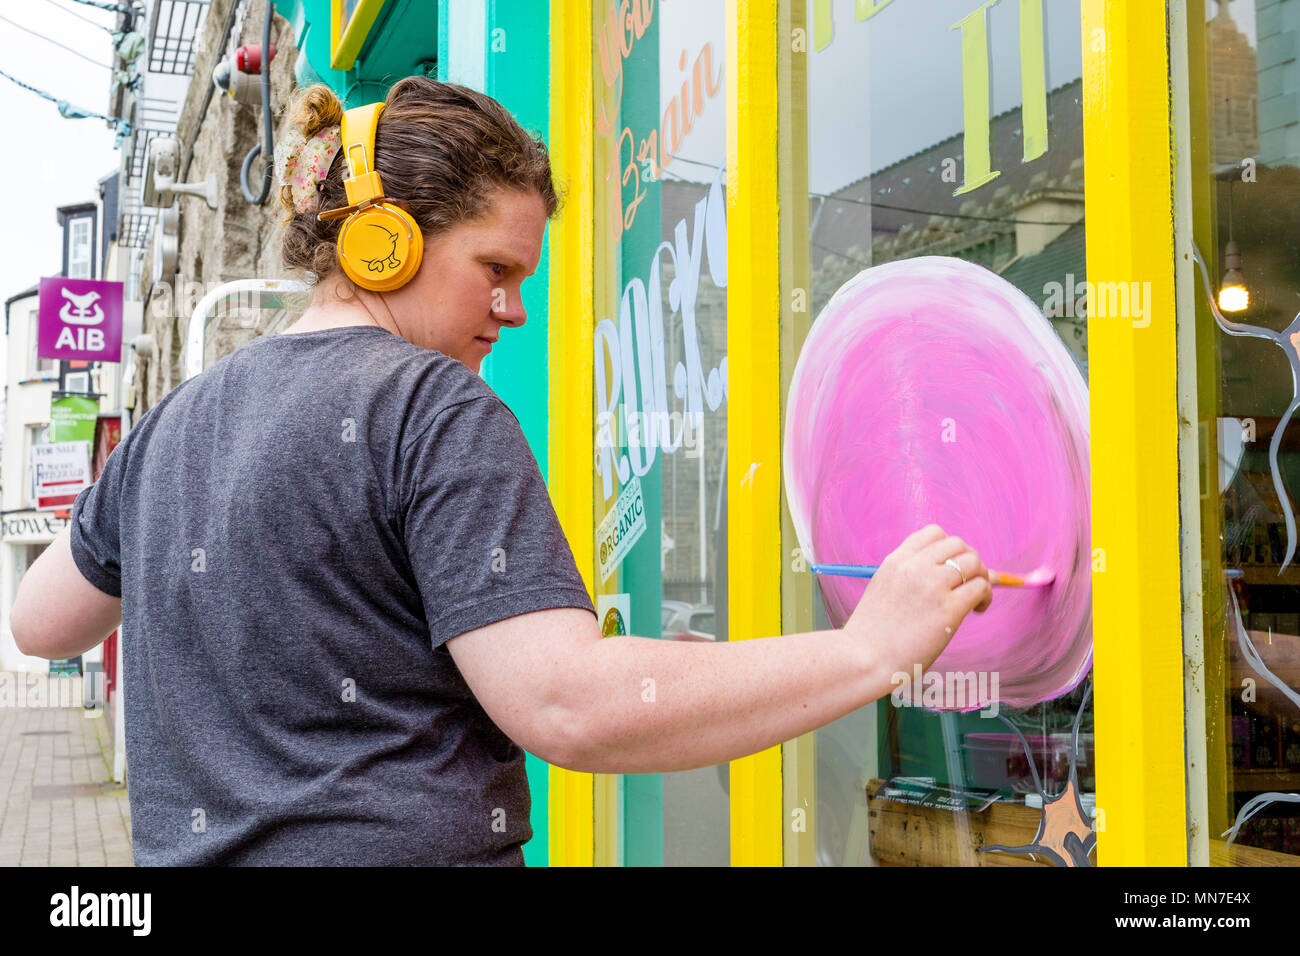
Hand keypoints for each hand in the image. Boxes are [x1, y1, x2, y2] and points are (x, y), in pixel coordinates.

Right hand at [843, 524, 992, 676]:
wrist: (864, 659)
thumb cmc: (873, 633)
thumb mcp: (883, 590)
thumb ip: (908, 577)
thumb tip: (947, 574)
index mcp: (896, 560)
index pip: (934, 533)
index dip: (949, 548)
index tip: (950, 568)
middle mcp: (914, 567)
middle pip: (958, 545)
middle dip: (969, 562)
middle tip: (968, 585)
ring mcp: (932, 587)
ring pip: (974, 563)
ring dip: (981, 578)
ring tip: (975, 600)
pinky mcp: (948, 610)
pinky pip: (980, 588)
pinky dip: (984, 597)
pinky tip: (975, 610)